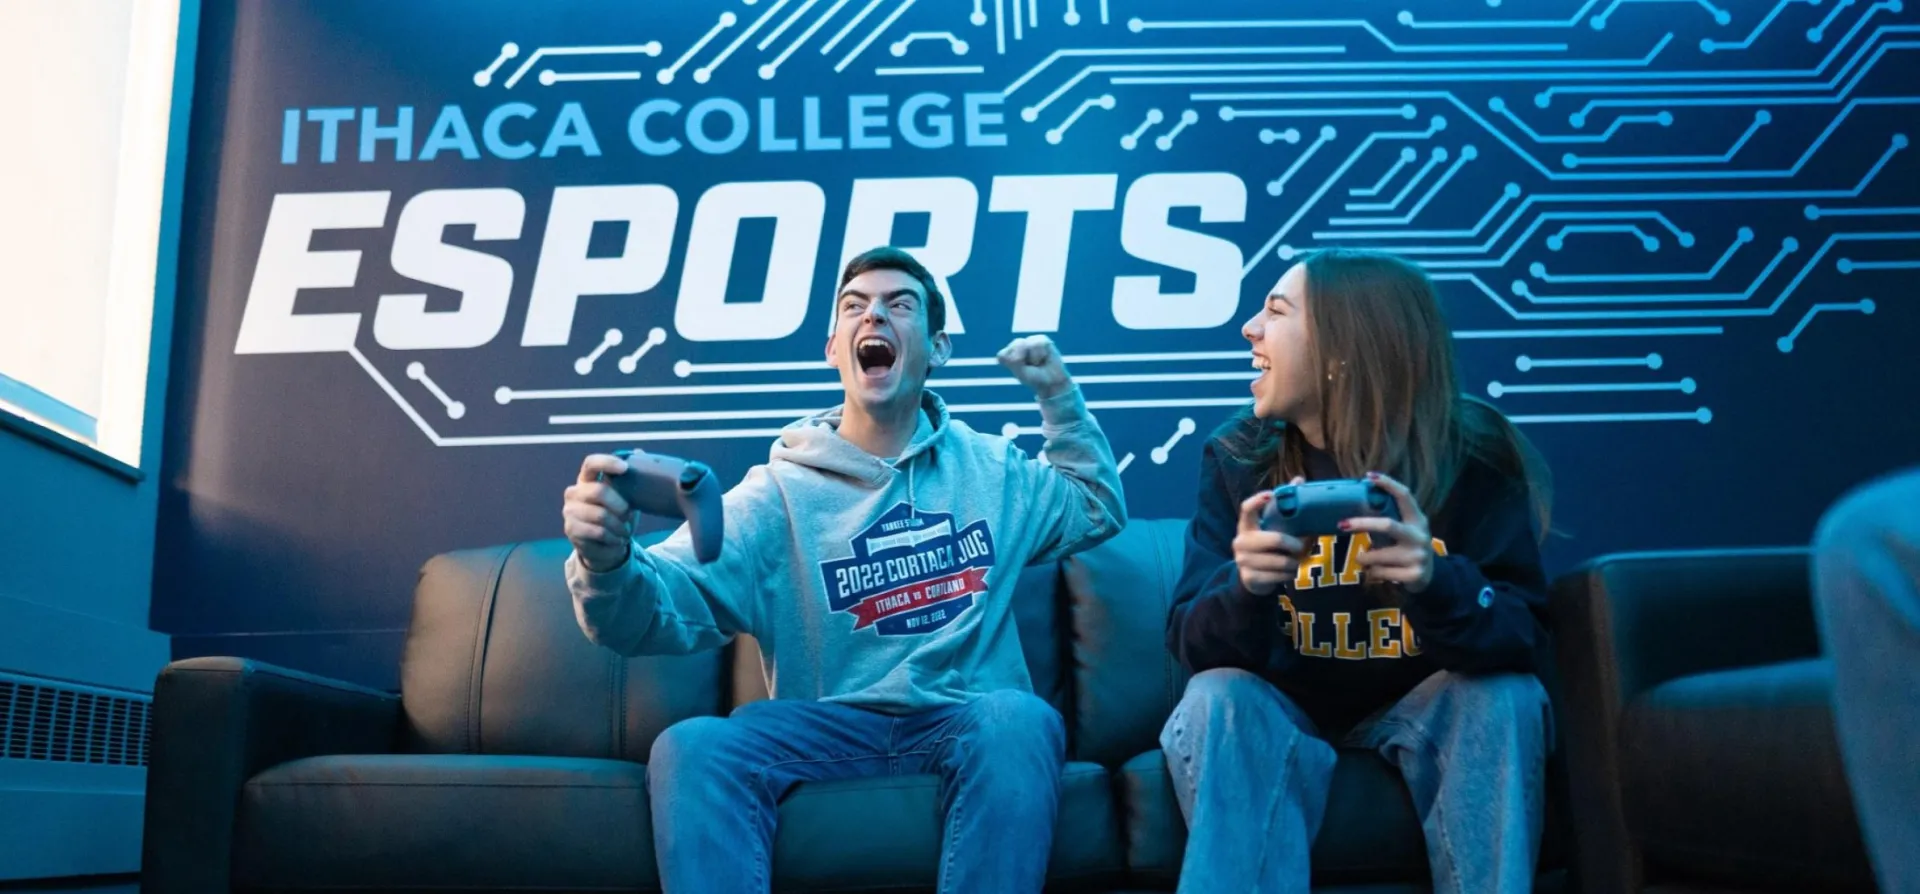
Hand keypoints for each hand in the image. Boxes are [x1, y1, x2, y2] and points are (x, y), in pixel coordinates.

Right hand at [564, 453, 635, 572]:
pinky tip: (617, 539)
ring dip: (619, 525)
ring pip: (600, 515)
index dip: (607, 463)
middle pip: (599, 491)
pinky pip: (598, 532)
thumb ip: (630, 477)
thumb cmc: (617, 516)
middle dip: (620, 505)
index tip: (625, 468)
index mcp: (587, 479)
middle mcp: (574, 492)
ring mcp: (570, 511)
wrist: (606, 546)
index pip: (591, 463)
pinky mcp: (571, 529)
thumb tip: (639, 451)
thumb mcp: (626, 496)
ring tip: (625, 530)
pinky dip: (613, 537)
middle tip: (629, 515)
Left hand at [997, 334, 1071, 399]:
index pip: (1003, 355)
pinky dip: (1041, 354)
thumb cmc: (1034, 378)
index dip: (1012, 365)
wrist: (1051, 381)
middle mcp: (1016, 346)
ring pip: (1028, 344)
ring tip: (1037, 362)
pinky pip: (1040, 343)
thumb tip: (1024, 342)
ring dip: (1034, 358)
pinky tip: (1044, 357)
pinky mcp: (1041, 339)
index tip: (1020, 371)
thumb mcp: (1020, 372)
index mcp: (1007, 355)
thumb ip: (1015, 359)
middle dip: (1023, 359)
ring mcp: (1028, 341)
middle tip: (1030, 366)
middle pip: (1015, 345)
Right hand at [1233, 476, 1306, 596]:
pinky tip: (1288, 572)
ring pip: (1281, 561)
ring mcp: (1243, 561)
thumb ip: (1285, 507)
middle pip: (1274, 539)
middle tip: (1301, 546)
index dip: (1258, 501)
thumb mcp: (1273, 528)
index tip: (1271, 494)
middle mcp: (1241, 542)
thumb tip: (1299, 479)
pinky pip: (1279, 576)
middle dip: (1293, 544)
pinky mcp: (1250, 578)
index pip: (1246, 509)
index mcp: (1246, 526)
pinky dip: (1288, 575)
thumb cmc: (1267, 548)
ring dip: (1293, 562)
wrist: (1252, 578)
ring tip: (1295, 561)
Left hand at [1345, 472, 1435, 592]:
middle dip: (1362, 523)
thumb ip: (1388, 519)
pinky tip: (1378, 572)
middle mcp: (1419, 536)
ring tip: (1364, 558)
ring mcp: (1418, 556)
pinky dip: (1371, 572)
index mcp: (1417, 519)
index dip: (1388, 484)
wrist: (1430, 575)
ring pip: (1376, 555)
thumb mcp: (1404, 530)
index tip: (1369, 476)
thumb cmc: (1408, 547)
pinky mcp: (1414, 575)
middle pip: (1387, 525)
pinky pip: (1379, 572)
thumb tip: (1355, 506)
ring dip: (1363, 557)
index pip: (1404, 496)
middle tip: (1341, 524)